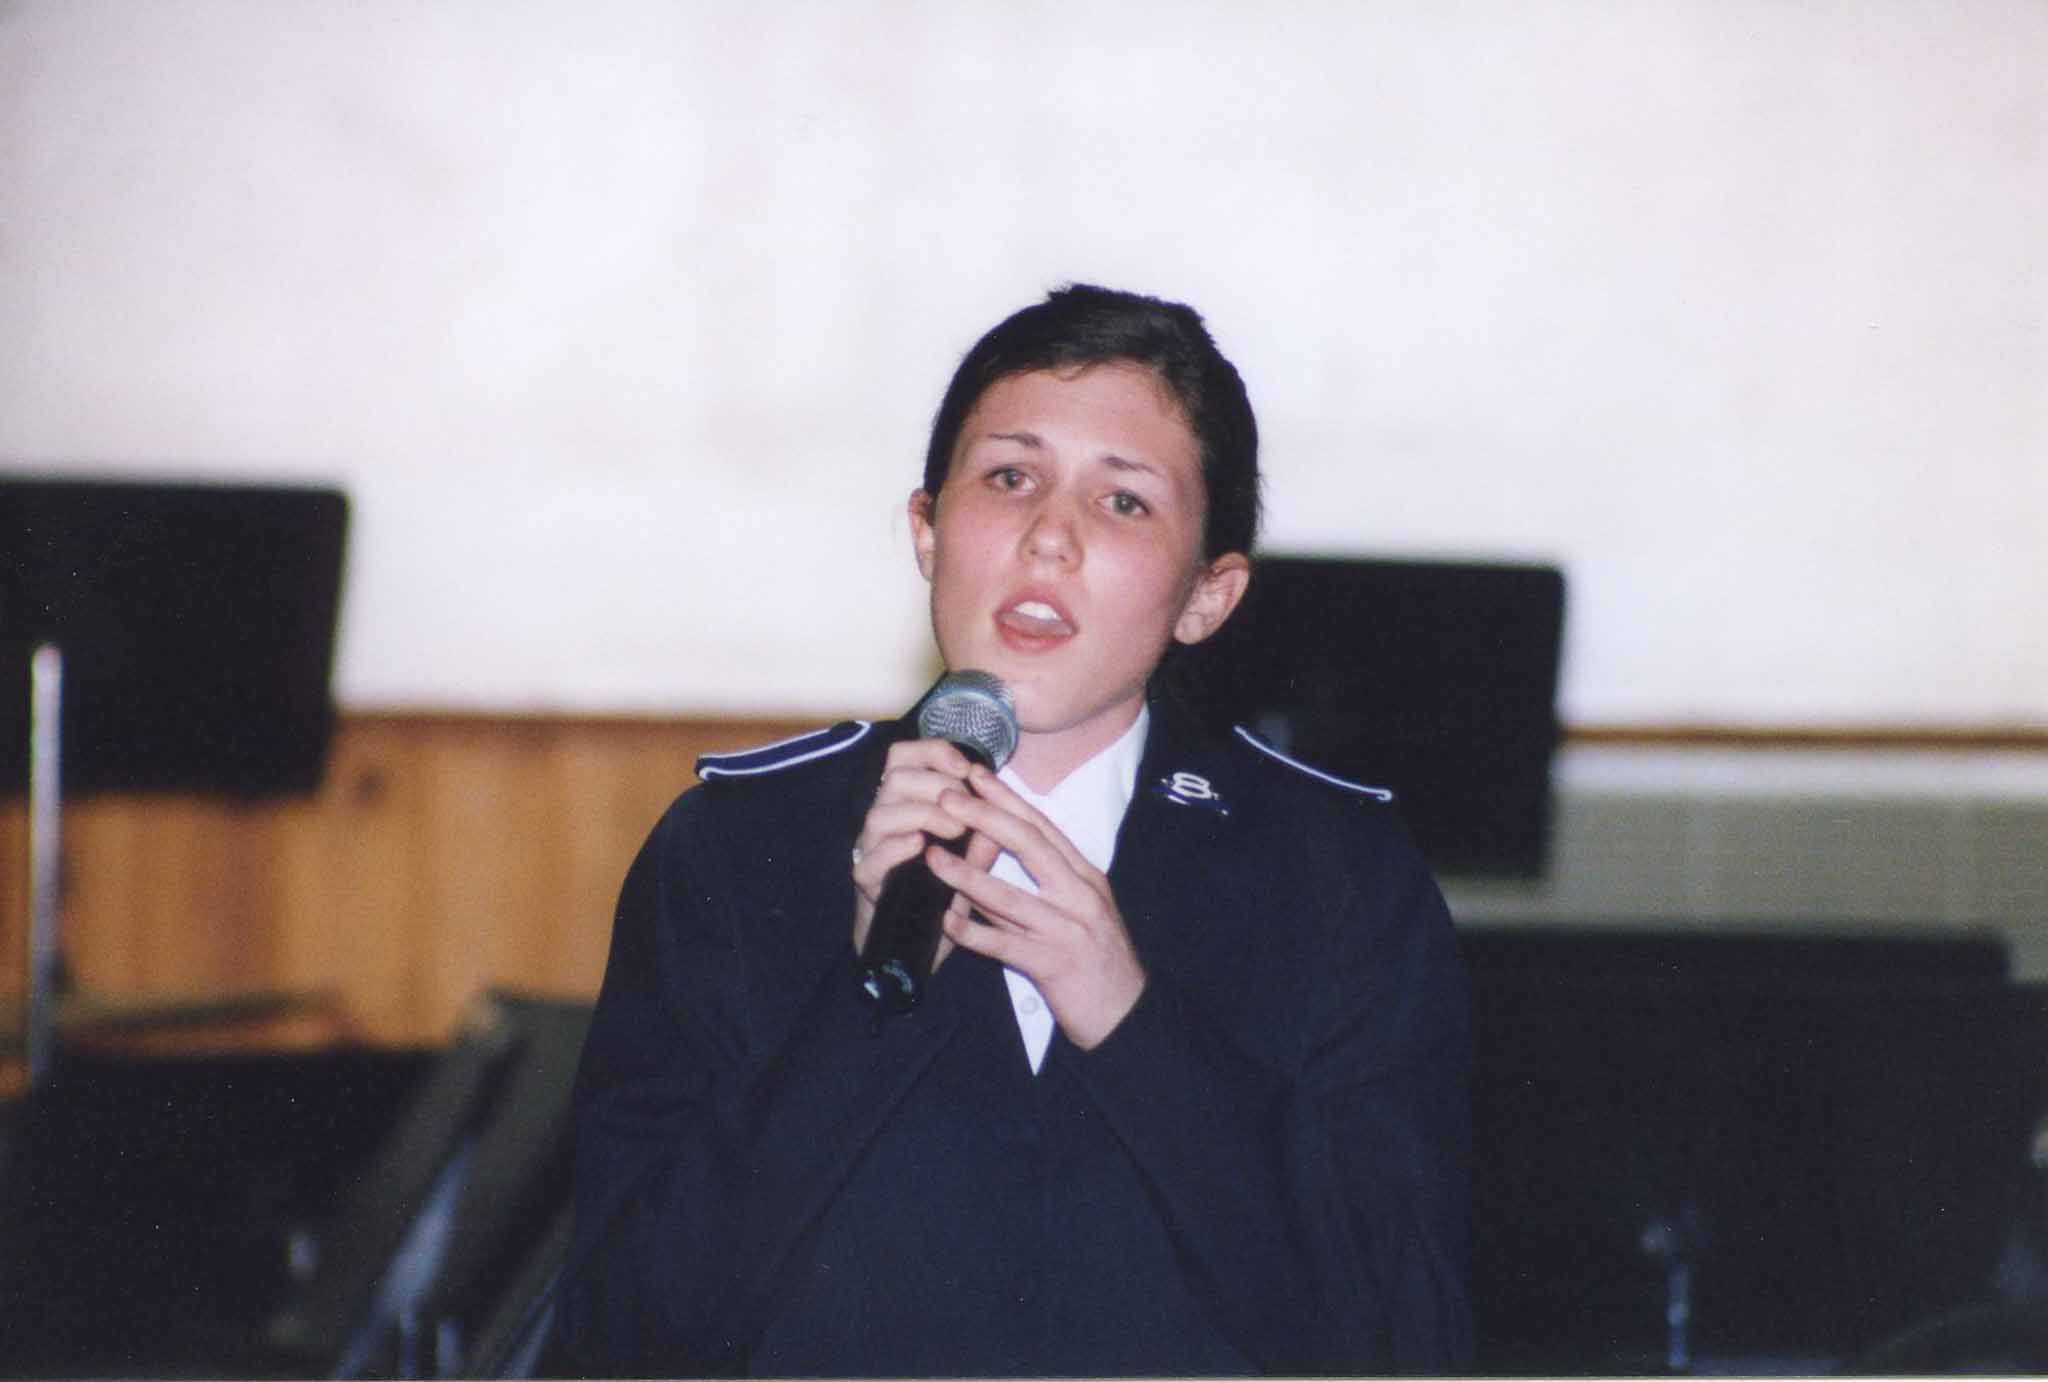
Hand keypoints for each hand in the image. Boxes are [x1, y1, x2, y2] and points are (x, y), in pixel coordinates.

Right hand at [850, 739, 1001, 969]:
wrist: (915, 948)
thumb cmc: (943, 894)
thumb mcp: (970, 861)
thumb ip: (983, 836)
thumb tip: (1003, 809)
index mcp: (905, 804)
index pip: (904, 756)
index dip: (934, 752)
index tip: (966, 768)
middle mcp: (884, 820)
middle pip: (895, 777)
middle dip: (935, 784)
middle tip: (966, 807)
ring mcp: (871, 850)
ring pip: (879, 814)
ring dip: (921, 815)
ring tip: (954, 830)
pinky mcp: (866, 882)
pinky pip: (871, 859)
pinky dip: (895, 849)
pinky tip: (920, 847)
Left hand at [926, 765, 1146, 1049]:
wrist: (1126, 1013)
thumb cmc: (1098, 960)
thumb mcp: (1080, 911)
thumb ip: (1044, 884)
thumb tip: (995, 858)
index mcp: (1085, 877)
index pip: (1043, 827)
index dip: (1007, 798)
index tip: (977, 774)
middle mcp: (1079, 896)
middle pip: (1029, 845)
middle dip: (985, 817)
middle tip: (948, 797)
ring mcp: (1067, 930)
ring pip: (1009, 895)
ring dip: (966, 874)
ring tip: (932, 856)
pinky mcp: (1052, 965)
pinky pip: (1004, 945)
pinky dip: (973, 932)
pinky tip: (946, 921)